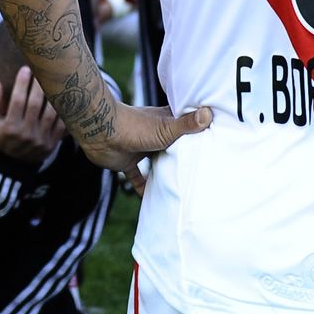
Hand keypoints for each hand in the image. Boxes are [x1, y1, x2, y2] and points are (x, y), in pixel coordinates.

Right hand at [0, 66, 66, 164]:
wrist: (13, 162)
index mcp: (9, 127)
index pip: (17, 101)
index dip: (22, 84)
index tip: (25, 69)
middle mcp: (26, 134)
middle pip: (35, 104)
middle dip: (38, 85)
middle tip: (42, 69)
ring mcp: (40, 139)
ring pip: (50, 112)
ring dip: (52, 94)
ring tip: (53, 79)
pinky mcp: (52, 142)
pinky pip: (61, 123)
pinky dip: (63, 109)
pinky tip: (63, 95)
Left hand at [76, 102, 211, 193]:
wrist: (101, 132)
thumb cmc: (135, 127)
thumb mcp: (166, 127)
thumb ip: (186, 124)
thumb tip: (209, 114)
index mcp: (165, 122)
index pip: (185, 125)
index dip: (197, 131)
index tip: (212, 140)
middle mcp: (154, 134)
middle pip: (173, 146)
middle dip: (183, 156)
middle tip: (201, 170)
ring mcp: (140, 148)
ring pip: (156, 162)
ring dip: (164, 172)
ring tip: (181, 186)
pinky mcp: (127, 162)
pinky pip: (137, 177)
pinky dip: (142, 187)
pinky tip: (150, 199)